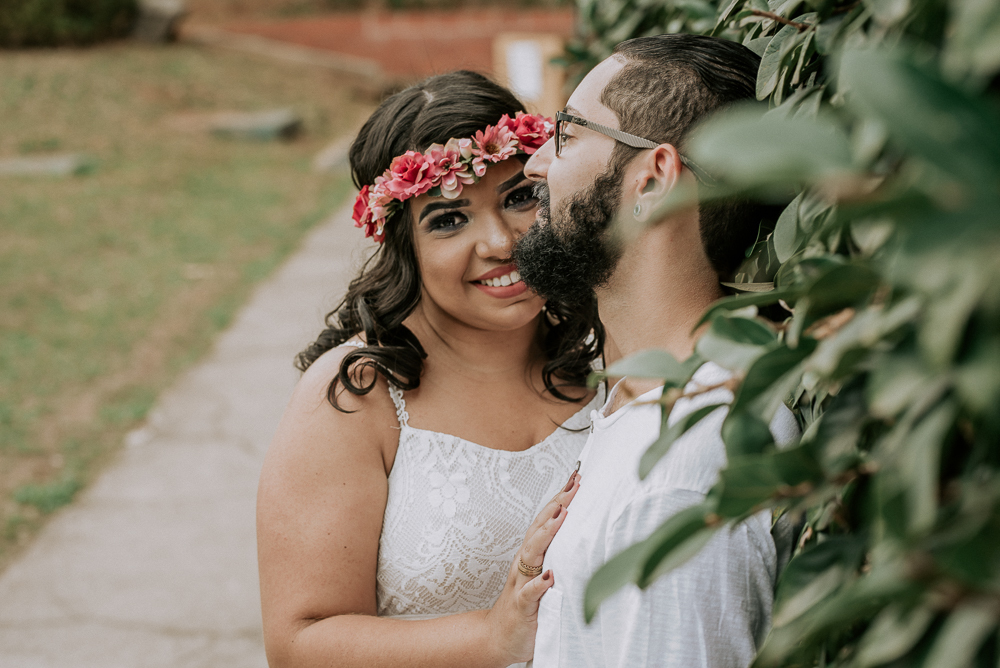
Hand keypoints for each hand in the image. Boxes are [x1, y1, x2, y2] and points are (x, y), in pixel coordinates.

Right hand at [484, 469, 580, 664]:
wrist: (498, 638)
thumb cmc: (526, 606)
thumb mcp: (545, 578)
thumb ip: (558, 558)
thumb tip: (583, 537)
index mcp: (533, 556)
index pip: (547, 521)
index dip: (561, 499)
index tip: (575, 478)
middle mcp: (525, 564)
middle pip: (540, 528)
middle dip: (557, 505)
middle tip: (573, 484)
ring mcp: (521, 583)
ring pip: (532, 553)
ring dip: (546, 533)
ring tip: (560, 515)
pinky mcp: (522, 606)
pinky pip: (529, 593)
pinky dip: (538, 584)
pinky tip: (549, 577)